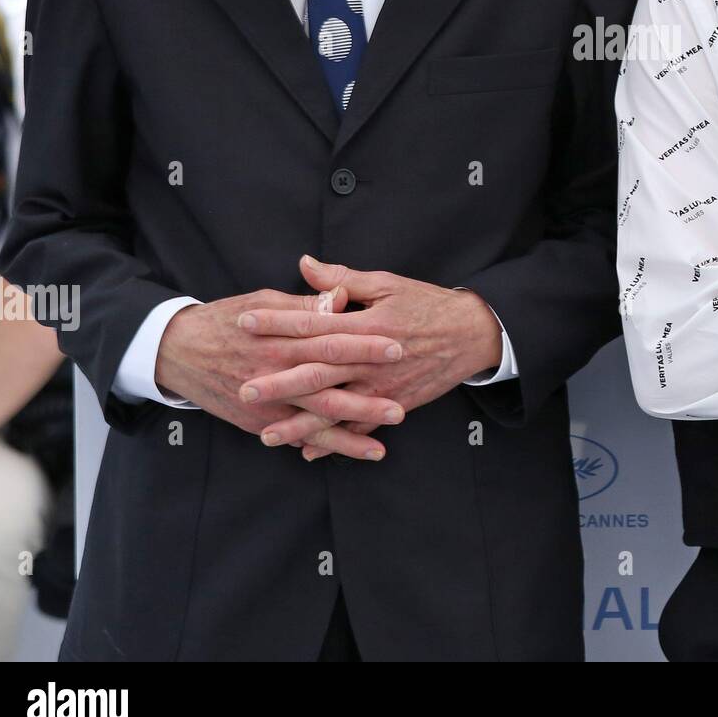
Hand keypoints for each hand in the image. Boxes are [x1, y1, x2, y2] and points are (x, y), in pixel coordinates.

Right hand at [155, 288, 405, 453]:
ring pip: (314, 421)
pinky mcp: (258, 421)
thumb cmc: (229, 319)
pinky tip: (350, 454)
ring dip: (348, 434)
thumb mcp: (265, 301)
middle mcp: (276, 373)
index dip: (364, 344)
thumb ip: (305, 306)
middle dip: (364, 399)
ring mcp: (267, 402)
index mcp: (283, 338)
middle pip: (327, 387)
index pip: (331, 339)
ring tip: (381, 447)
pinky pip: (296, 437)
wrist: (178, 351)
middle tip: (399, 407)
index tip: (397, 346)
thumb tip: (340, 299)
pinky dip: (323, 447)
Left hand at [236, 256, 503, 459]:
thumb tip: (304, 265)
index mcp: (366, 323)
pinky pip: (361, 428)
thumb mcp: (388, 283)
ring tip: (266, 433)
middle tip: (244, 388)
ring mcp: (382, 387)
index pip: (313, 322)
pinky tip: (308, 451)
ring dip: (301, 424)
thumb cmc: (429, 304)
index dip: (277, 322)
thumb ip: (343, 278)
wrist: (473, 334)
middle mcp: (370, 359)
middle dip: (279, 382)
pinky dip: (336, 442)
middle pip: (318, 372)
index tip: (245, 322)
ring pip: (336, 409)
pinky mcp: (395, 404)